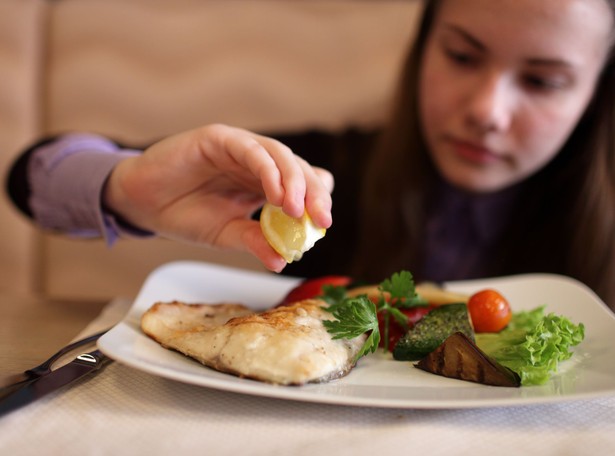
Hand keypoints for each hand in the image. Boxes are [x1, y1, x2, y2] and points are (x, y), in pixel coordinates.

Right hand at [103, 124, 333, 271]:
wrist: (141, 203)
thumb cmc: (184, 214)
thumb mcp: (225, 234)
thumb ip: (254, 241)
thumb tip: (282, 260)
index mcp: (263, 183)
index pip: (302, 186)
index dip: (317, 201)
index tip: (324, 226)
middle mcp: (257, 163)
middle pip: (299, 169)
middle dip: (313, 194)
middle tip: (321, 220)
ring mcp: (240, 147)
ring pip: (280, 156)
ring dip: (294, 182)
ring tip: (298, 210)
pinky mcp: (219, 138)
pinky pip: (250, 150)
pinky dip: (267, 170)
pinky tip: (276, 194)